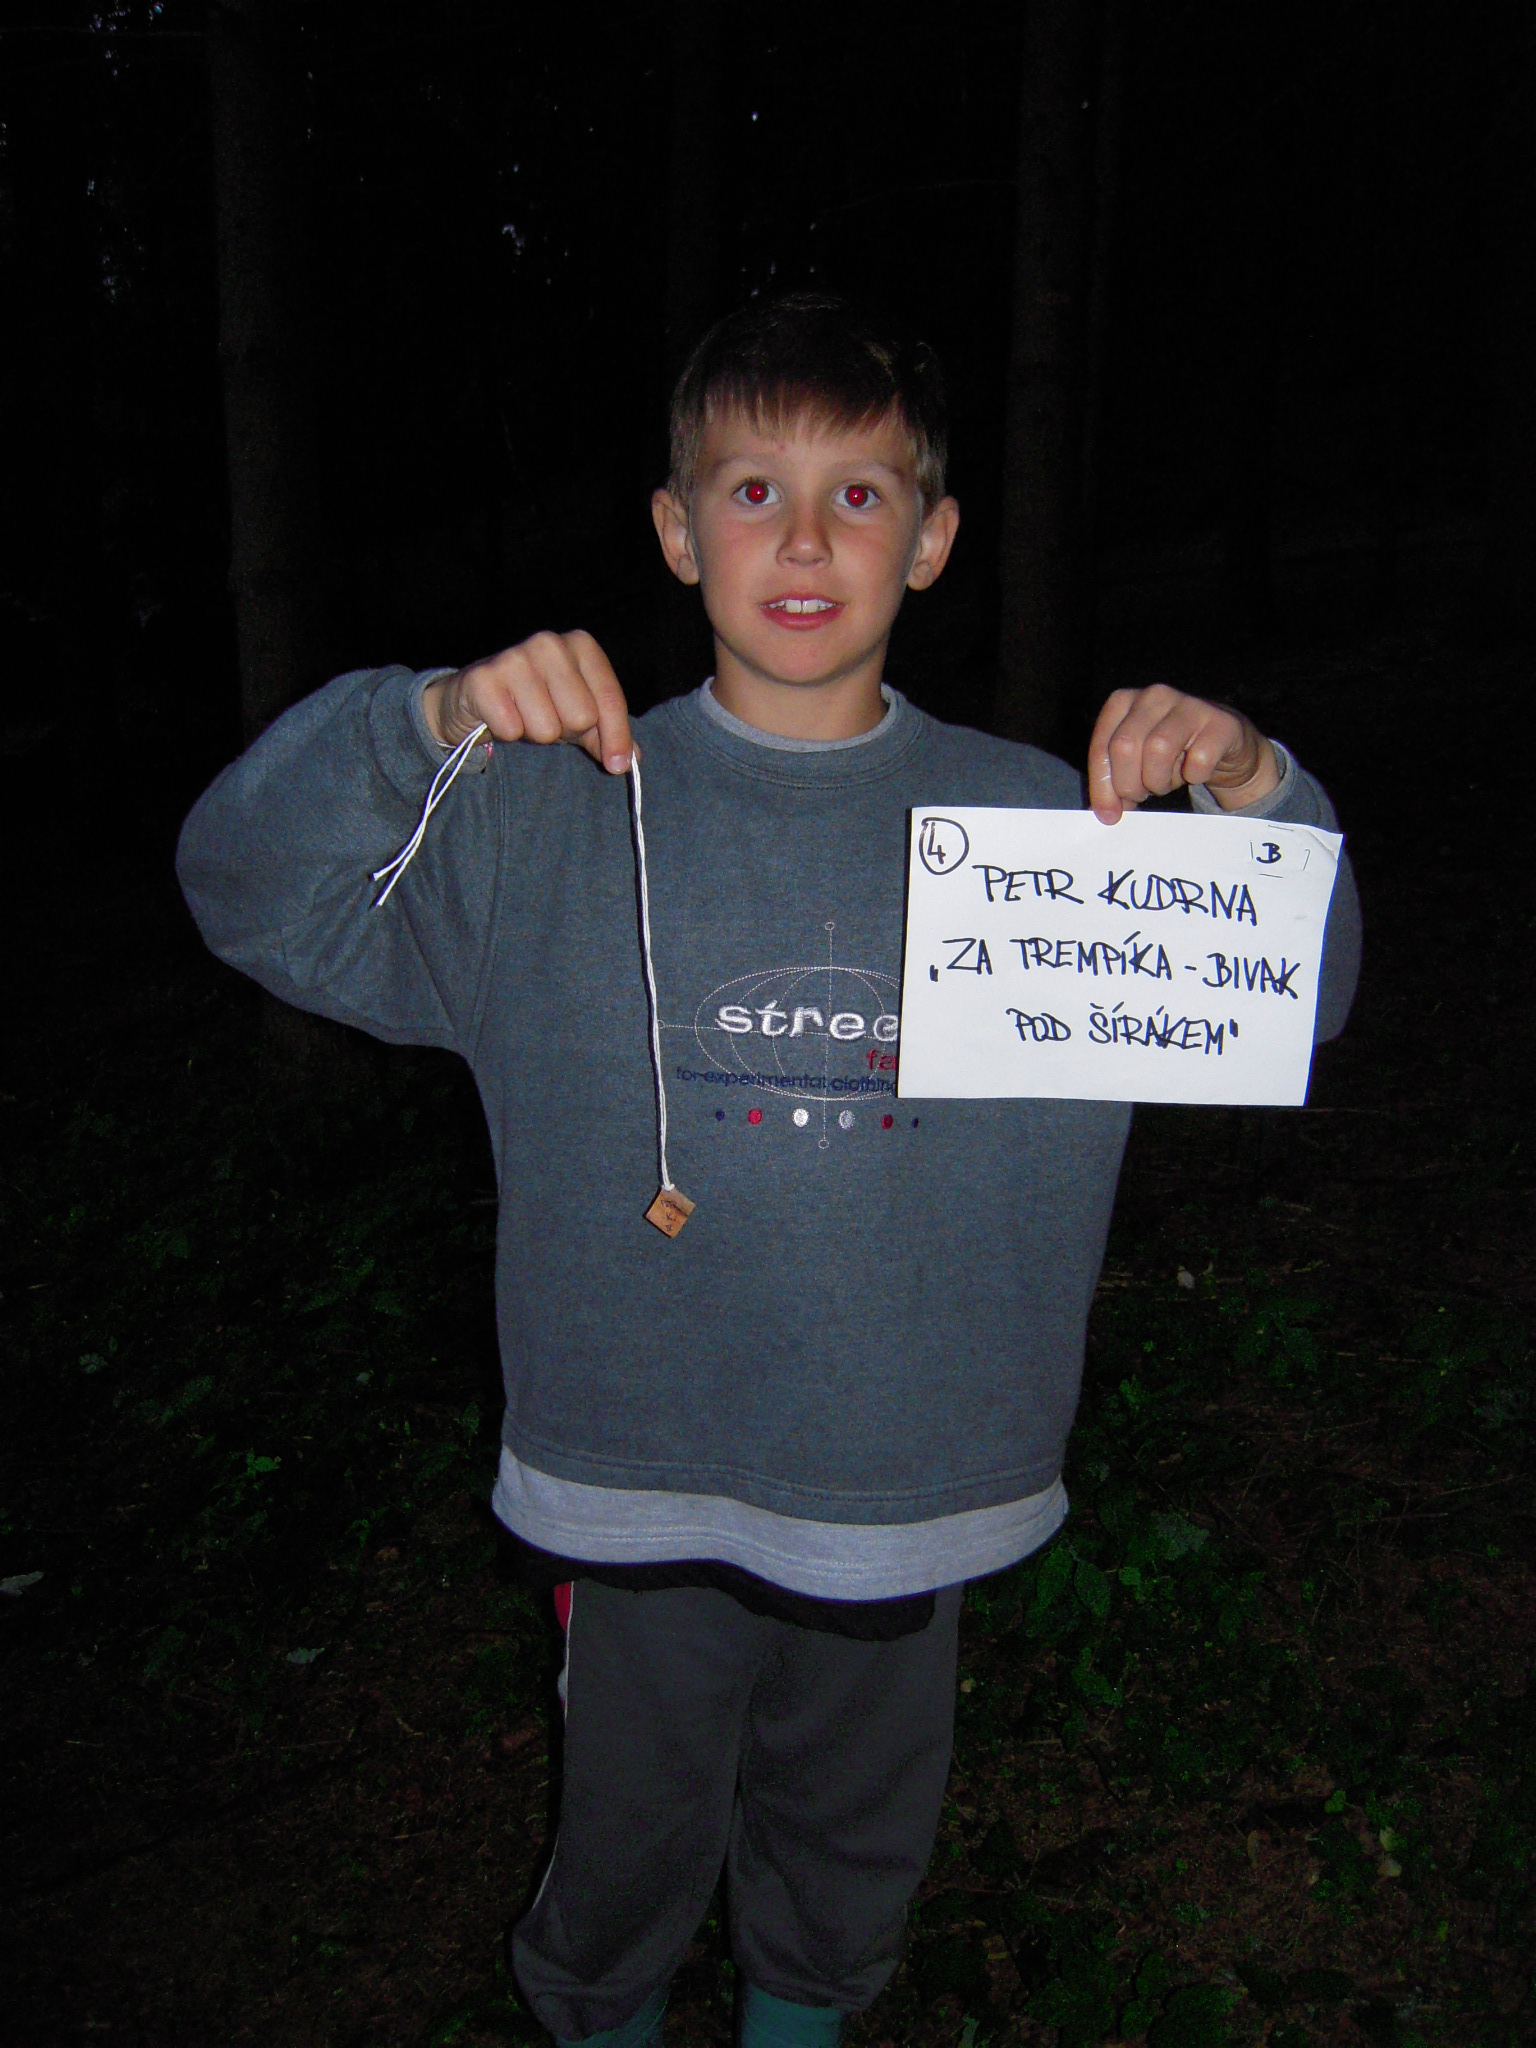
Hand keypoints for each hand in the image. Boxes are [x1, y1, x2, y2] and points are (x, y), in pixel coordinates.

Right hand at [422, 631, 632, 773]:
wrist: (473, 695)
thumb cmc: (534, 701)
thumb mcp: (575, 713)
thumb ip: (605, 733)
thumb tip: (630, 760)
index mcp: (580, 644)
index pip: (609, 698)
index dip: (617, 737)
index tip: (617, 765)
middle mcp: (549, 643)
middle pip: (582, 717)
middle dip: (566, 731)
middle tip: (547, 719)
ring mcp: (514, 657)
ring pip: (547, 728)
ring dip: (534, 733)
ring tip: (523, 716)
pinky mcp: (483, 678)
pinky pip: (512, 729)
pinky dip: (507, 733)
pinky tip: (500, 716)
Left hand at [1087, 685, 1278, 823]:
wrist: (1224, 745)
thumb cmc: (1173, 754)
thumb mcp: (1136, 763)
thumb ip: (1115, 781)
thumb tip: (1105, 812)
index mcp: (1124, 701)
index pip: (1102, 746)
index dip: (1102, 785)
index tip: (1109, 815)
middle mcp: (1154, 695)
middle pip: (1125, 746)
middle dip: (1129, 783)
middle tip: (1142, 794)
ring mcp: (1189, 704)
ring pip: (1158, 749)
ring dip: (1159, 780)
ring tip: (1165, 783)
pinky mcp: (1220, 723)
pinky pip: (1198, 760)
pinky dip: (1194, 776)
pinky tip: (1195, 772)